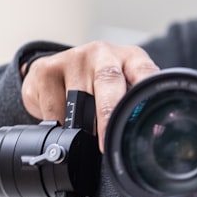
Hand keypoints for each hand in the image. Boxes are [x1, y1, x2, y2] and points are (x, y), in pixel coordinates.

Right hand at [21, 41, 158, 147]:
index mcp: (130, 58)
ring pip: (78, 101)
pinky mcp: (46, 69)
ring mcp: (74, 58)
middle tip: (105, 143)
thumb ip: (132, 107)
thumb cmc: (98, 85)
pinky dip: (58, 123)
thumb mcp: (122, 90)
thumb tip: (150, 135)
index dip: (145, 92)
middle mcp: (103, 53)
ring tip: (82, 133)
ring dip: (80, 125)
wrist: (56, 69)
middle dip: (107, 112)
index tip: (142, 118)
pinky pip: (53, 108)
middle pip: (108, 80)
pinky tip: (61, 120)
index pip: (144, 70)